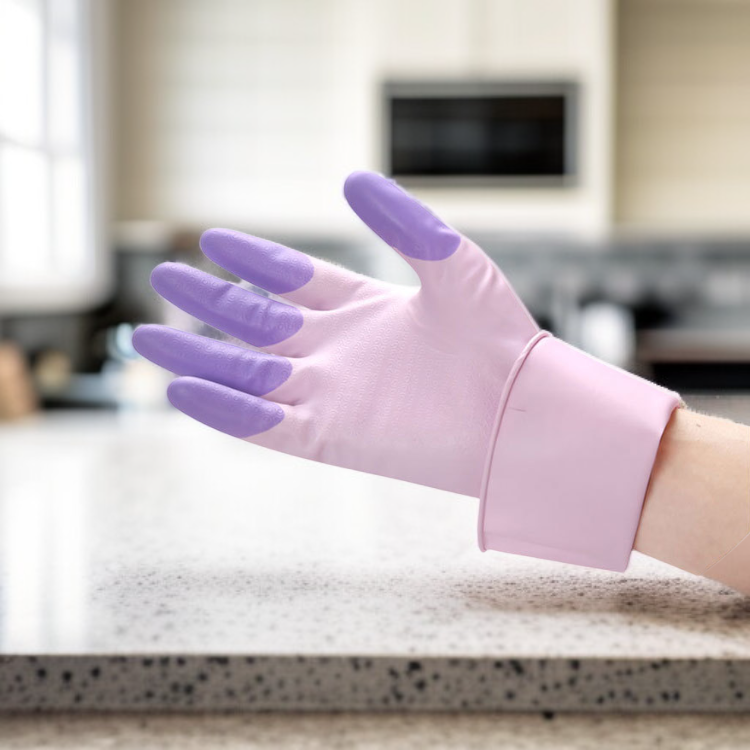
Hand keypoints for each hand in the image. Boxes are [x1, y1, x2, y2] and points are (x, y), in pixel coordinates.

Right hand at [133, 171, 538, 496]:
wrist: (520, 411)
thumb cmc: (499, 340)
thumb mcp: (453, 265)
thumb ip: (404, 223)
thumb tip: (351, 180)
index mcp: (364, 310)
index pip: (293, 280)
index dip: (253, 261)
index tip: (212, 237)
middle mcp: (338, 352)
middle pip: (255, 326)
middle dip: (208, 302)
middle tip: (163, 278)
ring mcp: (329, 396)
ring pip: (245, 375)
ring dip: (194, 358)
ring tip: (142, 339)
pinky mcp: (329, 437)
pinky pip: (262, 423)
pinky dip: (220, 408)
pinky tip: (179, 389)